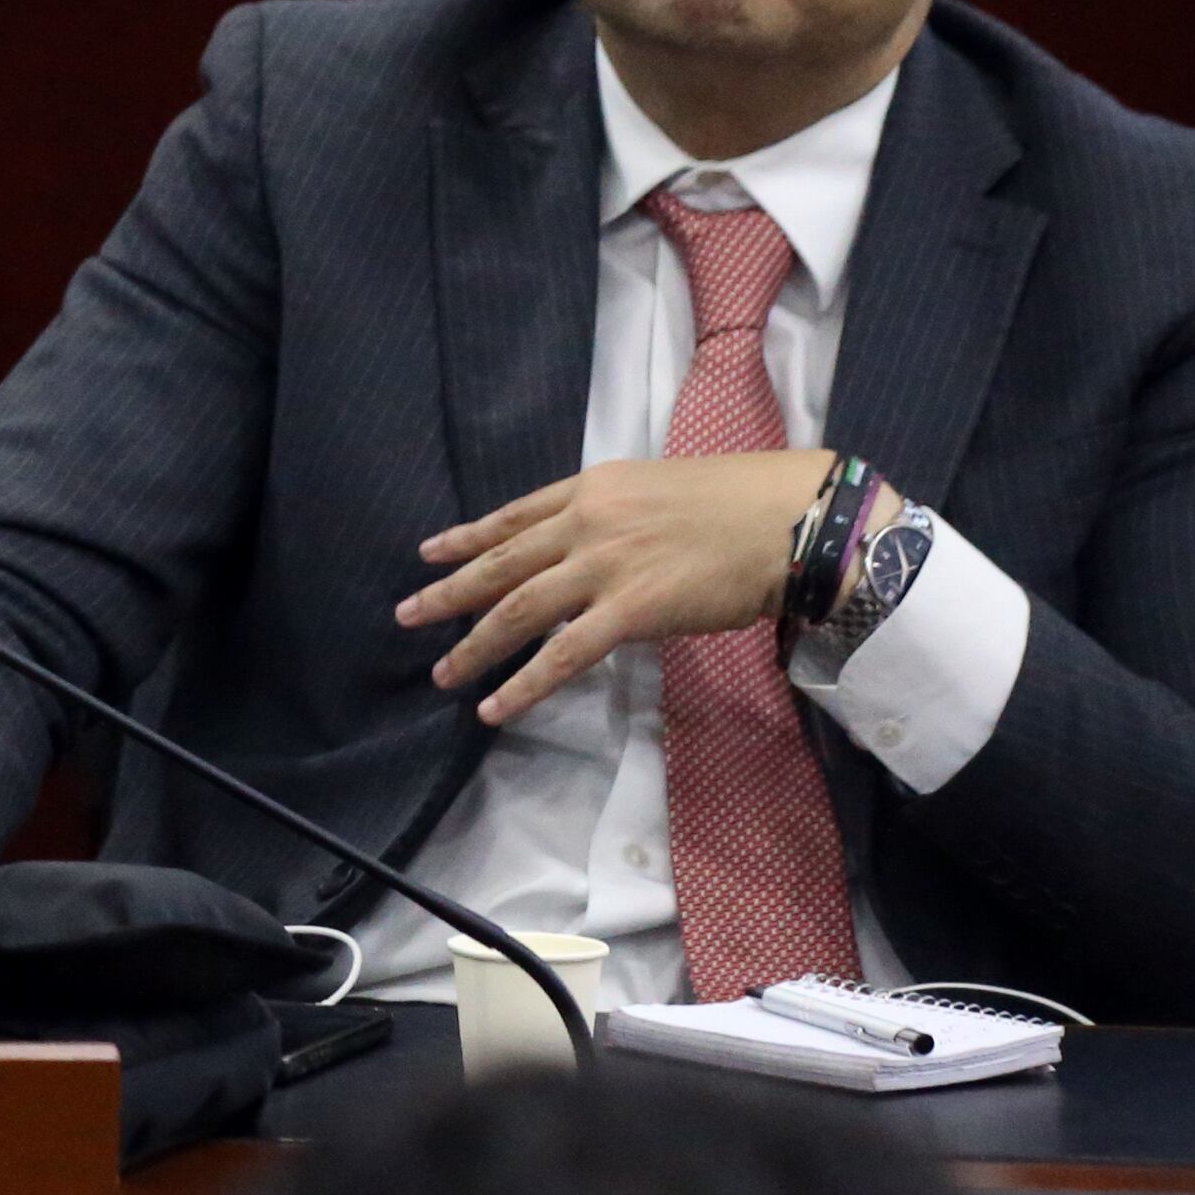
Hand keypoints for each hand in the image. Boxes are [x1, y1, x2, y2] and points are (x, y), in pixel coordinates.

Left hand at [400, 450, 833, 727]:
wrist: (787, 519)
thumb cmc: (740, 502)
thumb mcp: (656, 488)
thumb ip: (614, 514)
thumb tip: (590, 544)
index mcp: (590, 489)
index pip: (512, 517)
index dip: (467, 538)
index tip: (430, 553)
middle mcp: (584, 524)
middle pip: (500, 564)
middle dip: (449, 594)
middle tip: (407, 615)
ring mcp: (603, 567)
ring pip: (518, 612)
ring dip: (475, 646)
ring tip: (443, 673)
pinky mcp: (630, 611)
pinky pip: (563, 655)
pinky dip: (524, 684)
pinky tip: (496, 707)